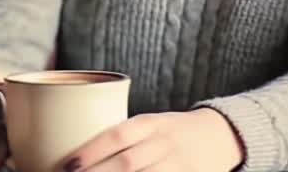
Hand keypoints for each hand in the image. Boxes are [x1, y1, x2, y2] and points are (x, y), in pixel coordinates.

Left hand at [62, 109, 243, 171]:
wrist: (219, 136)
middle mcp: (164, 143)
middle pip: (127, 163)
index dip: (91, 151)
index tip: (68, 164)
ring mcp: (178, 165)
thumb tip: (76, 156)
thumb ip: (120, 135)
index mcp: (150, 123)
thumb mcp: (147, 124)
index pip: (116, 135)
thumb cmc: (169, 131)